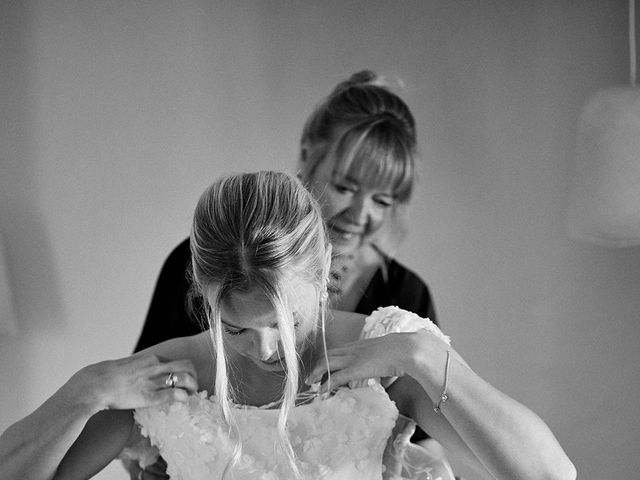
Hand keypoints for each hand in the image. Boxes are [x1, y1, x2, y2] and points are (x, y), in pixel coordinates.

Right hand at [68, 353, 197, 411]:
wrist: (94, 384)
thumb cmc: (107, 377)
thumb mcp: (129, 365)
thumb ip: (140, 367)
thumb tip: (141, 371)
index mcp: (151, 358)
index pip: (178, 361)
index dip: (186, 371)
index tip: (186, 379)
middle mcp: (154, 367)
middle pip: (187, 366)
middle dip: (194, 376)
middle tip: (193, 387)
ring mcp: (152, 381)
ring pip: (184, 378)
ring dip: (192, 387)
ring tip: (190, 395)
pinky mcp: (148, 396)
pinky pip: (173, 394)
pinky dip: (182, 397)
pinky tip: (182, 401)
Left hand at [307, 332, 422, 391]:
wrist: (407, 349)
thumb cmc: (404, 351)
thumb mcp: (390, 353)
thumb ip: (385, 358)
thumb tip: (391, 366)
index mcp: (361, 344)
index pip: (339, 350)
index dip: (329, 359)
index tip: (324, 368)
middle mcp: (354, 349)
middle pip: (328, 355)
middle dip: (318, 366)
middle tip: (312, 377)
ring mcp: (353, 359)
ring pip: (327, 364)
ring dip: (317, 374)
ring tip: (311, 384)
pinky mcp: (355, 369)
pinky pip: (336, 377)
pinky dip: (327, 384)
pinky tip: (322, 391)